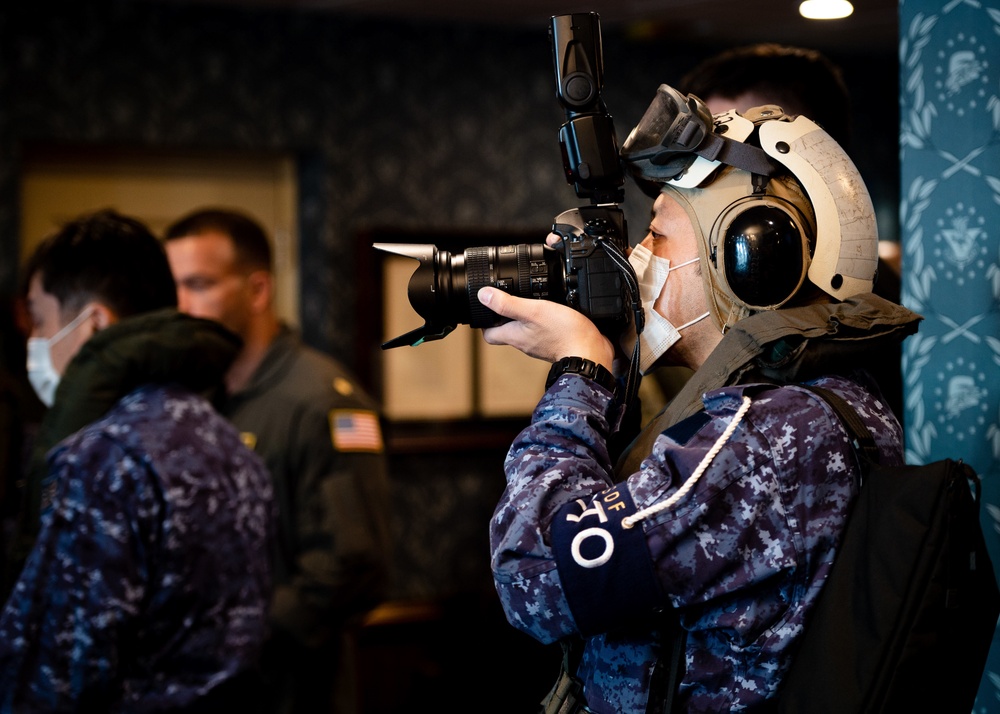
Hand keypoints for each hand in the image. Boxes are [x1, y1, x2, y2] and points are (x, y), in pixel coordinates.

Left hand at [478, 286, 613, 369]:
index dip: (485, 321)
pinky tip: (553, 309)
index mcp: (515, 336)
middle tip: (509, 298)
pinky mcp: (556, 343)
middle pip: (507, 330)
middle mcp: (525, 342)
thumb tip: (483, 295)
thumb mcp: (533, 311)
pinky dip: (544, 320)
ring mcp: (540, 344)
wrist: (591, 353)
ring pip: (526, 330)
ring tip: (531, 300)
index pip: (489, 334)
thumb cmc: (564, 334)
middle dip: (505, 315)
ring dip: (526, 316)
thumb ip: (508, 304)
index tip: (486, 307)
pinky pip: (544, 330)